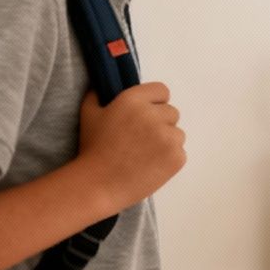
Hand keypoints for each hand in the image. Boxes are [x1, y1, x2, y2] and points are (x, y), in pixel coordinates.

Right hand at [77, 83, 185, 210]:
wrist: (97, 184)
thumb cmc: (91, 149)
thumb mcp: (89, 113)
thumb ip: (97, 94)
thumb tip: (104, 85)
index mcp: (134, 100)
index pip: (162, 91)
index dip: (155, 102)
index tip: (146, 115)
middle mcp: (154, 115)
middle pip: (172, 113)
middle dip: (160, 123)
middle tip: (141, 140)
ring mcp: (167, 137)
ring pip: (177, 133)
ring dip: (166, 141)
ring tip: (144, 155)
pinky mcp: (176, 157)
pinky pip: (180, 152)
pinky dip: (169, 159)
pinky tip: (150, 166)